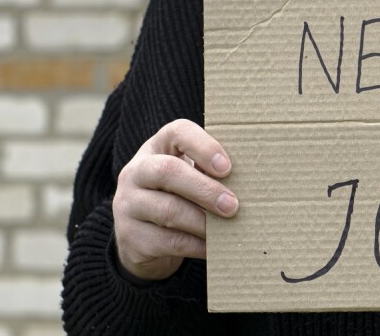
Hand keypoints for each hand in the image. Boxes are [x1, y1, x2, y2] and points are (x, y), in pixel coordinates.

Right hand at [113, 119, 238, 280]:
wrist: (141, 237)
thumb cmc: (178, 195)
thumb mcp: (189, 175)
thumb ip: (210, 171)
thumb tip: (252, 182)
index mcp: (157, 147)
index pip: (177, 132)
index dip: (204, 146)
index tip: (227, 167)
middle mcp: (136, 171)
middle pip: (167, 171)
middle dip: (205, 189)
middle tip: (233, 205)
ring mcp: (127, 204)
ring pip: (168, 210)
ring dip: (203, 221)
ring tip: (227, 228)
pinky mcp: (130, 236)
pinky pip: (168, 241)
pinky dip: (196, 245)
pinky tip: (213, 246)